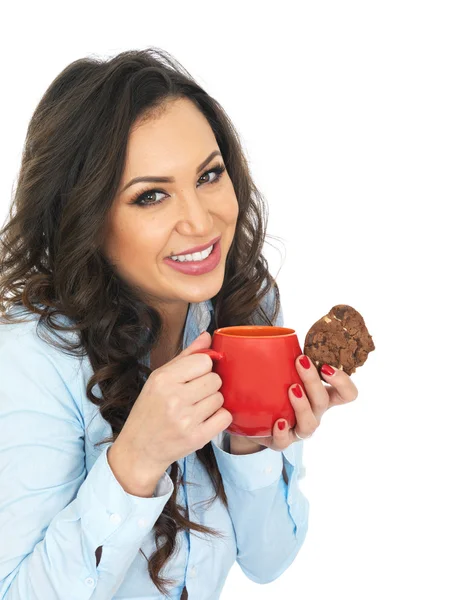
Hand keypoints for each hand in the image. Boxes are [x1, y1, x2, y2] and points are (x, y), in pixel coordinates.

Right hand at [110, 331, 232, 492]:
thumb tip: (207, 336)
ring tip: (195, 409)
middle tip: (194, 396)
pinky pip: (225, 417)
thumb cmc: (150, 410)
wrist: (139, 449)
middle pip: (215, 380)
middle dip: (208, 386)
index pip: (204, 361)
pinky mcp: (196, 438)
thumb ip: (185, 356)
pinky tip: (204, 420)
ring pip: (220, 398)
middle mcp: (174, 398)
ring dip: (212, 403)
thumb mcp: (160, 379)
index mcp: (163, 379)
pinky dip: (219, 418)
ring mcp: (186, 419)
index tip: (194, 377)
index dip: (203, 368)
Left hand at [232, 354, 358, 451]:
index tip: (327, 365)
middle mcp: (315, 413)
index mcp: (322, 396)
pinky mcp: (281, 442)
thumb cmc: (275, 388)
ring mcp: (299, 429)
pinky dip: (282, 433)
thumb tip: (277, 331)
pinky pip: (285, 443)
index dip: (343, 381)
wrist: (253, 418)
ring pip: (310, 424)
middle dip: (313, 380)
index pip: (347, 393)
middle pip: (324, 401)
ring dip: (302, 405)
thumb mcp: (284, 371)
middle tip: (300, 361)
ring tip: (291, 389)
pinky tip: (278, 422)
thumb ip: (286, 354)